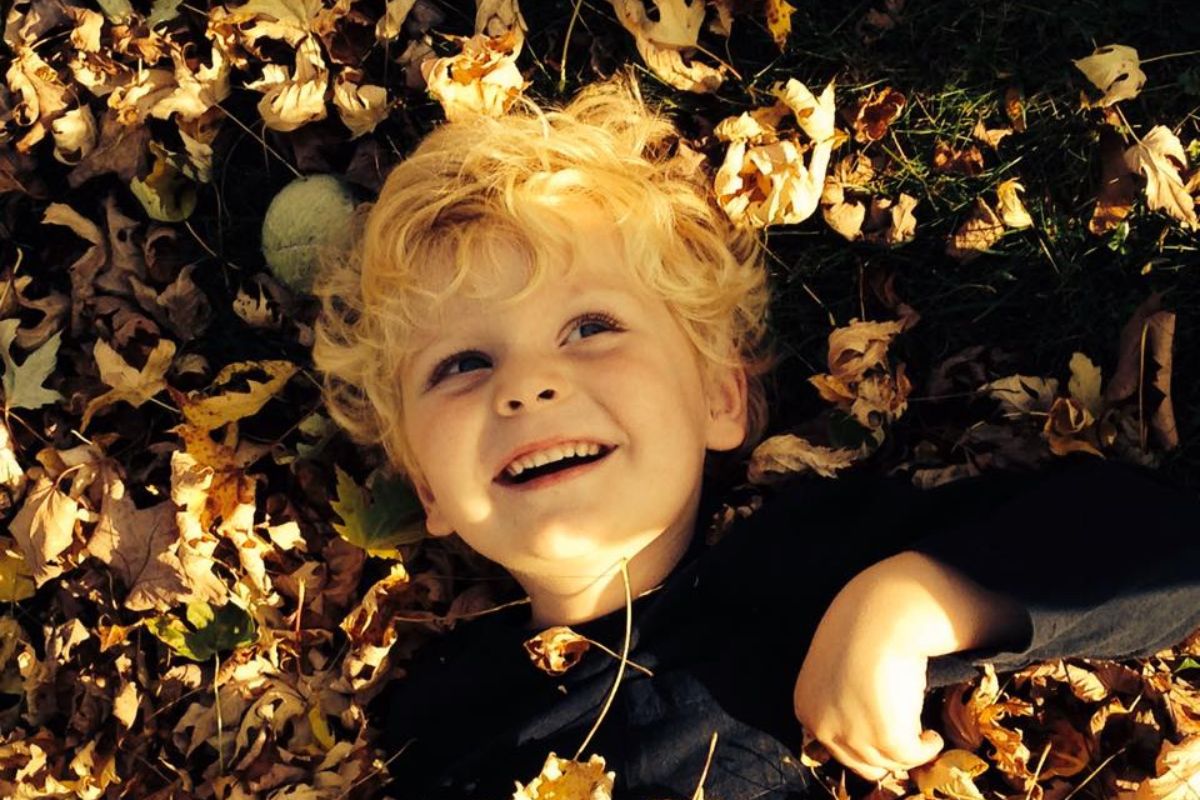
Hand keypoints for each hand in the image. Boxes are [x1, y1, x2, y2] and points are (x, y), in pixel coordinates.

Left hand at [793, 607, 943, 779]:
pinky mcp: (886, 736)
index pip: (834, 747)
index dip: (865, 746)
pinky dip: (926, 749)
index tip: (886, 741)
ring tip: (923, 736)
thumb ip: (842, 694)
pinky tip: (932, 735)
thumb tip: (862, 713)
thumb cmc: (863, 624)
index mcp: (806, 706)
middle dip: (887, 755)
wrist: (885, 610)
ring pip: (888, 761)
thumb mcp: (837, 663)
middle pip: (861, 762)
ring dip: (909, 752)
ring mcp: (852, 734)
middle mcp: (822, 725)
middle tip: (909, 743)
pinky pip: (912, 756)